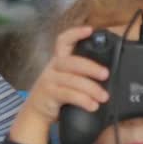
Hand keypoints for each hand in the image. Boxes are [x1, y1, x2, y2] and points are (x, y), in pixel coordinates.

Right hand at [9, 26, 108, 143]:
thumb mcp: (66, 80)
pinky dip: (83, 100)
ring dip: (91, 88)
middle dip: (91, 67)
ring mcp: (50, 80)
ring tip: (104, 97)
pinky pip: (68, 94)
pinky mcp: (49, 94)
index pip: (63, 41)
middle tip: (106, 74)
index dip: (76, 33)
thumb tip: (108, 76)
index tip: (90, 30)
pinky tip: (93, 106)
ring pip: (73, 80)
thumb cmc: (56, 95)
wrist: (35, 113)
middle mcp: (53, 67)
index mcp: (59, 61)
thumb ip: (80, 75)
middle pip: (73, 61)